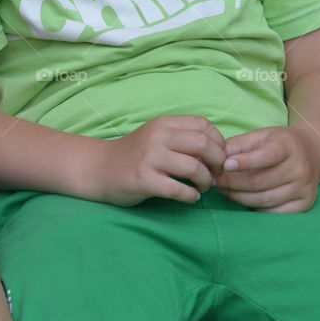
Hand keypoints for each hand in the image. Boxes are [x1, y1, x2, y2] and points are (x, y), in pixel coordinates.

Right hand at [91, 115, 226, 205]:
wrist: (100, 168)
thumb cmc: (135, 154)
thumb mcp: (157, 137)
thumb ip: (182, 138)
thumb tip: (217, 151)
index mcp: (164, 123)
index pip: (203, 125)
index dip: (219, 142)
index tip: (218, 157)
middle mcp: (158, 136)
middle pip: (203, 144)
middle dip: (217, 162)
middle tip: (215, 174)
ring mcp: (150, 157)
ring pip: (194, 168)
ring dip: (205, 181)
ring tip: (202, 187)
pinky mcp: (144, 179)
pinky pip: (178, 189)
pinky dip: (191, 196)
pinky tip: (190, 197)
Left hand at [215, 124, 319, 211]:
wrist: (312, 152)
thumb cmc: (279, 143)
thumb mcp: (261, 136)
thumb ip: (239, 144)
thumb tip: (217, 155)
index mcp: (288, 146)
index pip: (266, 156)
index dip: (244, 162)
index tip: (224, 165)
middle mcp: (300, 168)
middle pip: (261, 182)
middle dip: (233, 183)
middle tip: (216, 181)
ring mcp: (304, 188)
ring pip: (265, 199)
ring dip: (239, 197)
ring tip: (224, 190)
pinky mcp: (304, 204)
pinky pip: (274, 212)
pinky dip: (255, 208)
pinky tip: (243, 199)